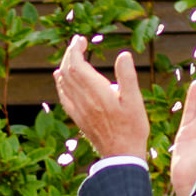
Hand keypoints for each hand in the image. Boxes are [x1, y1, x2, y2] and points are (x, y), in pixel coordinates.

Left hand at [53, 37, 149, 160]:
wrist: (120, 156)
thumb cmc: (132, 129)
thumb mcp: (135, 102)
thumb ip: (127, 77)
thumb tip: (123, 55)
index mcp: (97, 93)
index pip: (77, 65)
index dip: (75, 50)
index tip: (81, 39)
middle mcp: (83, 100)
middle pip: (67, 71)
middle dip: (70, 54)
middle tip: (78, 42)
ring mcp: (78, 110)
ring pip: (63, 83)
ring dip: (65, 65)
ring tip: (72, 54)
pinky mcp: (78, 118)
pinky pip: (63, 97)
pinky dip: (60, 83)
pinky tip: (60, 78)